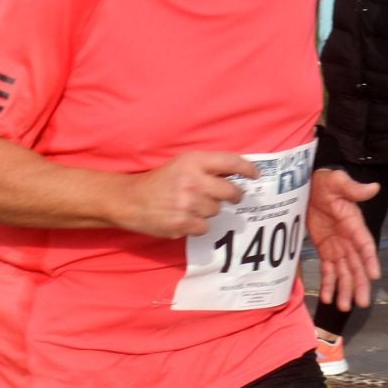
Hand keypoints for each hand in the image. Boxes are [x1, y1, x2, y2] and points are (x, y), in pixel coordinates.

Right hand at [117, 151, 255, 238]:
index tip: (256, 175)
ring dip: (209, 210)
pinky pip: (205, 227)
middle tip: (232, 197)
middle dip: (234, 196)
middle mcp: (192, 180)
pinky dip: (198, 225)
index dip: (248, 169)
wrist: (130, 200)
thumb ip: (206, 168)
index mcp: (193, 161)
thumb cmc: (160, 181)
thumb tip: (237, 177)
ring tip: (191, 205)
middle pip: (231, 192)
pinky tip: (185, 218)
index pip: (231, 162)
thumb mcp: (181, 164)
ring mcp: (187, 203)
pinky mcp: (182, 223)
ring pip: (217, 210)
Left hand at [308, 168, 381, 311]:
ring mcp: (338, 247)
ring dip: (345, 289)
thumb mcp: (337, 181)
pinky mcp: (325, 251)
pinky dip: (328, 284)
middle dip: (359, 284)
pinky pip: (328, 270)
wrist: (311, 186)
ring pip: (344, 272)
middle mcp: (349, 240)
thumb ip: (352, 187)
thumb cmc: (327, 182)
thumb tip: (373, 188)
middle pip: (357, 265)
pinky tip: (328, 299)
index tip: (375, 275)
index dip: (370, 259)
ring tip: (344, 307)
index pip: (365, 244)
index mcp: (354, 224)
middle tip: (362, 303)